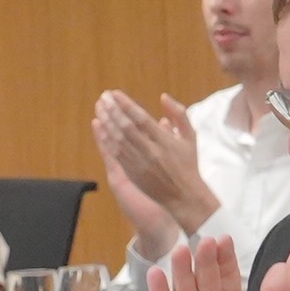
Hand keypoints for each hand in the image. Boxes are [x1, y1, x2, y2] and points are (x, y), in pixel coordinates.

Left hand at [93, 91, 213, 234]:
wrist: (183, 196)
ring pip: (118, 140)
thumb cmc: (188, 164)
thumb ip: (179, 114)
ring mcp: (140, 164)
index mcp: (165, 142)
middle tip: (103, 97)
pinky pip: (116, 154)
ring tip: (99, 108)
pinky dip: (106, 140)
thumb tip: (163, 96)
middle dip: (112, 110)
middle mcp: (151, 152)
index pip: (141, 119)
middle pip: (126, 128)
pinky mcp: (132, 173)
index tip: (115, 94)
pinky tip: (100, 128)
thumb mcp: (190, 137)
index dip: (126, 105)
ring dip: (106, 122)